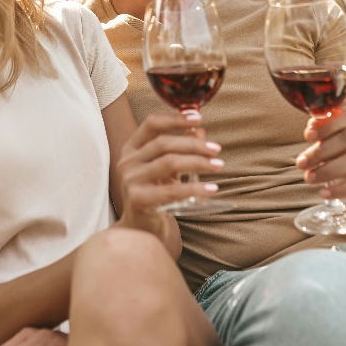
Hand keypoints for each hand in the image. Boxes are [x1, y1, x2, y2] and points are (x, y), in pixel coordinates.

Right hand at [114, 109, 223, 234]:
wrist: (141, 227)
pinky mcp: (138, 199)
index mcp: (132, 148)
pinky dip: (194, 188)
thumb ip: (181, 148)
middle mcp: (127, 161)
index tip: (198, 117)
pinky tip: (211, 188)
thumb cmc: (155, 193)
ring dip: (198, 162)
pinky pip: (171, 191)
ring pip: (169, 163)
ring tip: (218, 165)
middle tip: (216, 150)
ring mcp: (130, 180)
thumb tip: (200, 131)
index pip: (151, 124)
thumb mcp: (168, 168)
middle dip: (193, 144)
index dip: (174, 118)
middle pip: (163, 143)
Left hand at [296, 106, 345, 209]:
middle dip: (321, 151)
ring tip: (310, 178)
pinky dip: (342, 189)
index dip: (326, 125)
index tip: (308, 136)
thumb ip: (327, 132)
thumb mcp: (342, 140)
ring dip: (328, 170)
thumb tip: (310, 130)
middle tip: (302, 163)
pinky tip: (325, 193)